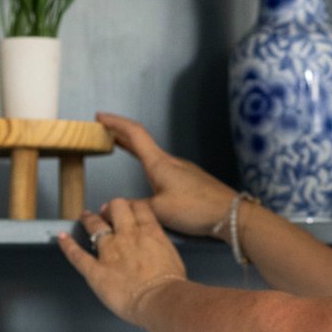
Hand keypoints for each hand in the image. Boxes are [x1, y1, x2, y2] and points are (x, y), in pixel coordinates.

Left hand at [56, 197, 187, 325]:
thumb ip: (160, 248)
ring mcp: (109, 251)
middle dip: (111, 208)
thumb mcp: (173, 257)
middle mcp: (127, 235)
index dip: (132, 205)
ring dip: (89, 219)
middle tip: (107, 212)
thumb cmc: (171, 284)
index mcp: (149, 232)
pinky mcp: (95, 270)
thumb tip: (156, 250)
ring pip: (95, 226)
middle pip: (116, 207)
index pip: (139, 208)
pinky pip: (77, 255)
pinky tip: (61, 237)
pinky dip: (68, 245)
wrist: (159, 298)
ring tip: (85, 216)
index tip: (129, 208)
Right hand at [97, 111, 237, 237]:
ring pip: (152, 155)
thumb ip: (133, 208)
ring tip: (119, 147)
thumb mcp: (159, 211)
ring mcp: (182, 170)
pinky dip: (146, 162)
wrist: (231, 214)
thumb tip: (110, 208)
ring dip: (133, 148)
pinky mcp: (190, 180)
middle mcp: (170, 162)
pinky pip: (162, 166)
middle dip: (120, 134)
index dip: (115, 123)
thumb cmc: (195, 209)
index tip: (99, 117)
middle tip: (103, 130)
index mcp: (159, 163)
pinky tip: (147, 175)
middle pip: (141, 141)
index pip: (134, 134)